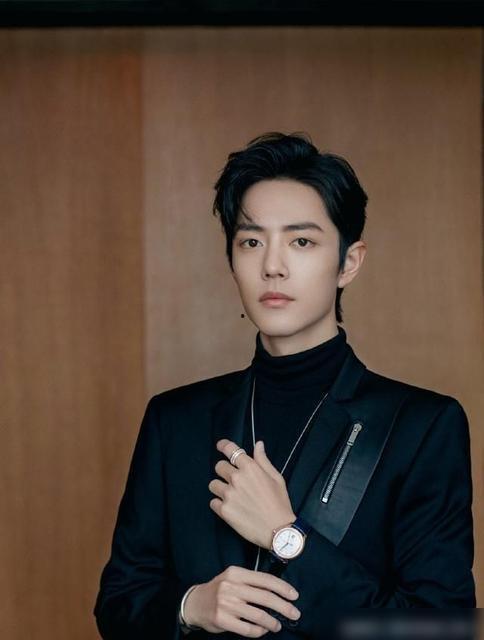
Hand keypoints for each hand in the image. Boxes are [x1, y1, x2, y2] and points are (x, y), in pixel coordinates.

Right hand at [183, 565, 300, 635]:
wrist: (195, 603)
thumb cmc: (219, 590)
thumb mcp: (233, 578)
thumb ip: (251, 582)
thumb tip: (278, 593)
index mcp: (236, 573)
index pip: (265, 579)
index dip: (282, 588)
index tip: (294, 596)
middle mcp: (231, 587)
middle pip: (265, 597)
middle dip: (284, 607)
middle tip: (295, 614)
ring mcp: (226, 604)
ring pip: (259, 615)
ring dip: (272, 622)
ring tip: (278, 625)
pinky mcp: (222, 620)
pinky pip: (248, 629)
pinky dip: (259, 631)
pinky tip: (263, 631)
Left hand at [209, 439, 295, 548]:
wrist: (278, 530)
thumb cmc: (279, 502)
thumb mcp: (276, 478)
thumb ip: (263, 460)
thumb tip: (258, 444)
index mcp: (250, 468)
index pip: (230, 450)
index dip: (223, 445)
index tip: (220, 446)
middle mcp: (236, 478)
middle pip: (219, 466)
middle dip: (225, 471)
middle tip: (233, 480)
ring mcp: (228, 494)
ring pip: (213, 484)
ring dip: (220, 488)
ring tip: (231, 495)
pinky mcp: (224, 510)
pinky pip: (213, 502)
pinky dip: (219, 504)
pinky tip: (230, 508)